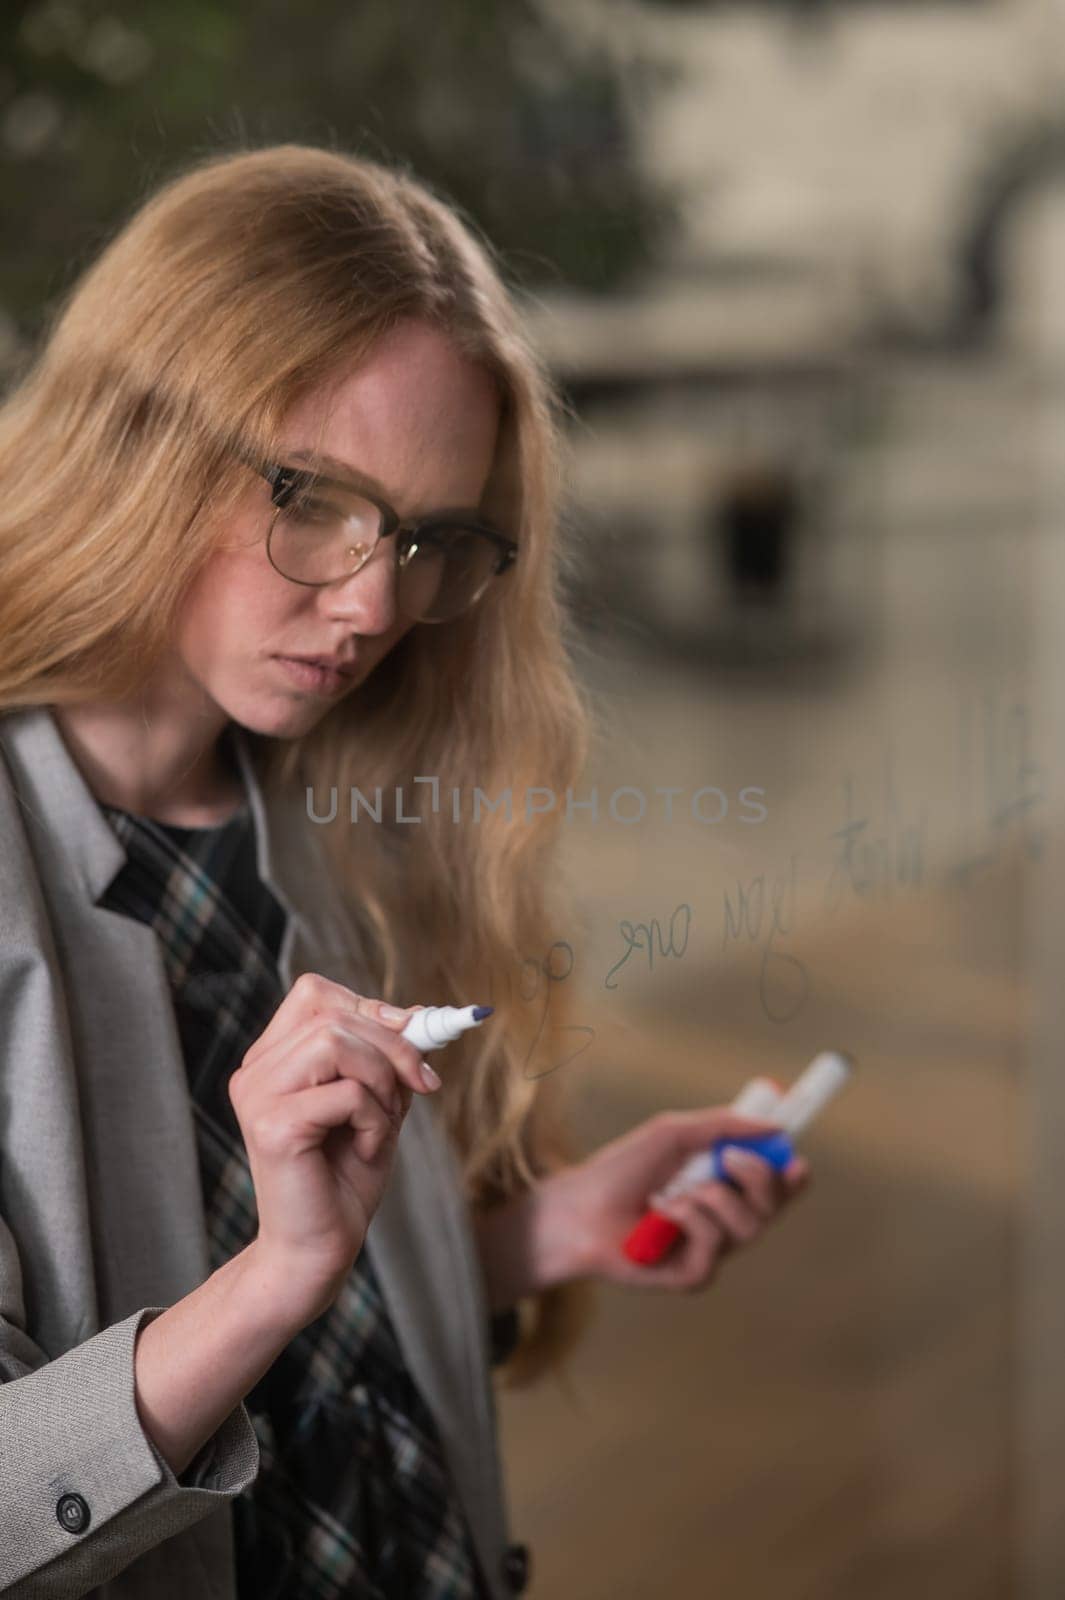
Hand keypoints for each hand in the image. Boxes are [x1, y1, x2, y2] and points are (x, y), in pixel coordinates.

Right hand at [228, 972, 436, 1321]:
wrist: (319, 1251)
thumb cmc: (346, 1179)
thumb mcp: (378, 1103)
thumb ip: (390, 1057)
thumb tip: (423, 1013)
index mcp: (273, 1058)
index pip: (316, 993)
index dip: (372, 1009)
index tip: (412, 1045)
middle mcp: (255, 1071)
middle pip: (331, 1013)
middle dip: (393, 1045)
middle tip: (422, 1085)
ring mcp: (258, 1096)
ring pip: (335, 1041)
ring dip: (382, 1079)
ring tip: (384, 1123)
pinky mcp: (273, 1126)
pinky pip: (346, 1093)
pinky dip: (375, 1118)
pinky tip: (368, 1150)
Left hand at [559, 1107, 810, 1293]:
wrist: (579, 1207)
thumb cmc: (622, 1168)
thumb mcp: (674, 1133)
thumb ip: (723, 1126)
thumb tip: (777, 1124)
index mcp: (725, 1184)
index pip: (776, 1185)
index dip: (793, 1174)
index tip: (795, 1157)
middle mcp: (724, 1218)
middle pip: (774, 1206)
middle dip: (760, 1178)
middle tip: (729, 1159)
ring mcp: (711, 1249)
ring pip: (749, 1227)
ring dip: (713, 1199)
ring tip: (674, 1191)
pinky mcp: (694, 1275)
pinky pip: (714, 1248)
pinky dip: (689, 1221)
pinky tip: (661, 1214)